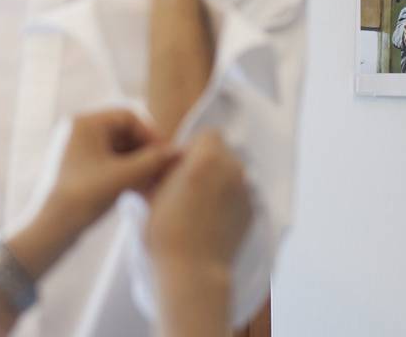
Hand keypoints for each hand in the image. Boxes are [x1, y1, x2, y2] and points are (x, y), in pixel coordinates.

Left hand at [45, 109, 177, 234]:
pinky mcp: (80, 166)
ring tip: (154, 182)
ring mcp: (79, 148)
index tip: (165, 154)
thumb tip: (179, 151)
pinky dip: (127, 172)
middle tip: (163, 169)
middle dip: (145, 151)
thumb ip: (154, 160)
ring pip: (119, 149)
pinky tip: (141, 189)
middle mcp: (80, 130)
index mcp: (85, 123)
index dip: (150, 134)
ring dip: (139, 164)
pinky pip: (110, 161)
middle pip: (124, 132)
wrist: (53, 228)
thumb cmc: (86, 196)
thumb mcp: (125, 176)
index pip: (128, 117)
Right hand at [146, 130, 251, 273]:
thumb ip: (163, 168)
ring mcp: (246, 191)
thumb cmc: (166, 231)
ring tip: (199, 205)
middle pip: (223, 153)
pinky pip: (240, 194)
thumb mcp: (153, 192)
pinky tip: (212, 219)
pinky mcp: (252, 211)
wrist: (192, 271)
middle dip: (207, 162)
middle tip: (188, 184)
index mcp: (207, 158)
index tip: (181, 166)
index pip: (209, 134)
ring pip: (233, 174)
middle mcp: (233, 169)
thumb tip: (164, 161)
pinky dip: (228, 200)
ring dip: (219, 180)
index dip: (194, 147)